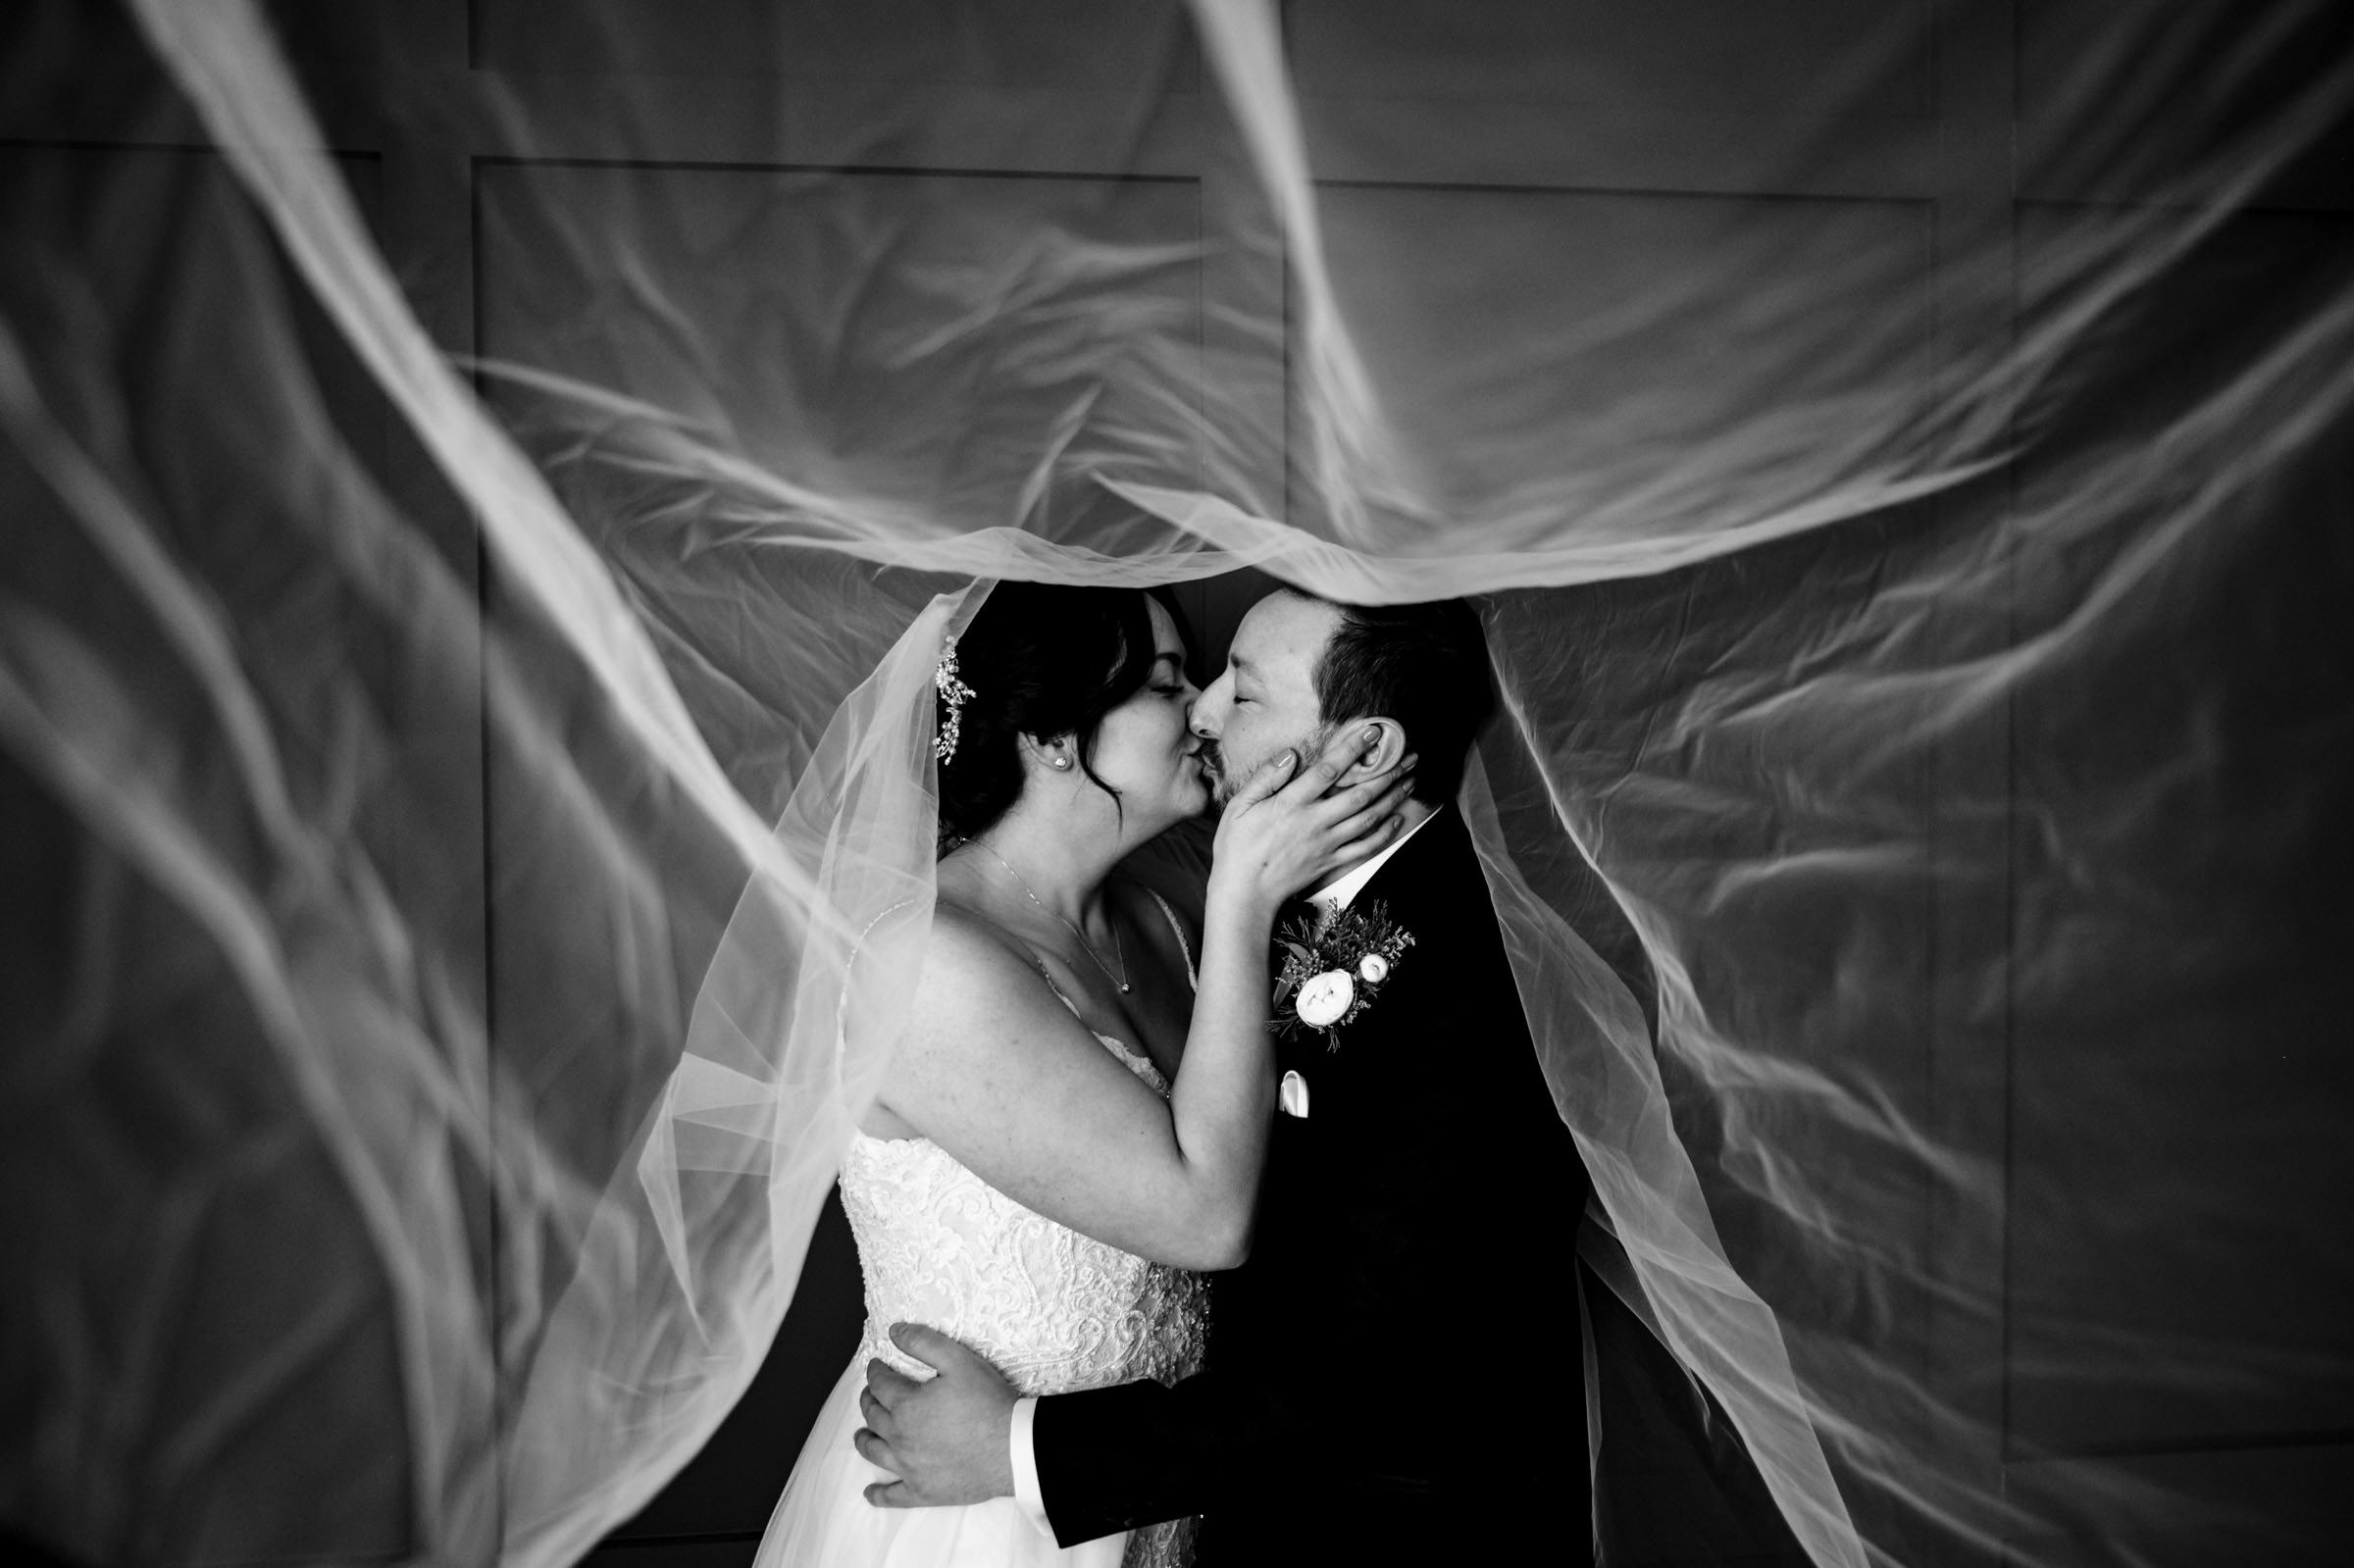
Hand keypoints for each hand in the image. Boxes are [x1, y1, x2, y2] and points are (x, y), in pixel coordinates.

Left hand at [855, 1323, 1017, 1507]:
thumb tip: (894, 1331)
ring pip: (875, 1452)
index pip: (880, 1384)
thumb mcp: (958, 1360)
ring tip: (862, 1435)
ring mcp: (909, 1468)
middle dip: (868, 1401)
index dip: (875, 1372)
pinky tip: (871, 1493)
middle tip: (870, 1395)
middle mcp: (899, 1438)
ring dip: (865, 1441)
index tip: (876, 1366)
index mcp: (905, 1406)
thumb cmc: (987, 1402)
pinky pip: (893, 1495)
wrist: (1013, 1447)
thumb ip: (923, 1343)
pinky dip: (879, 1494)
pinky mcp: (923, 1491)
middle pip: (874, 1417)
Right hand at [1209, 725, 1414, 914]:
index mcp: (1291, 804)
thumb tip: (1290, 754)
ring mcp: (1326, 844)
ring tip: (1409, 780)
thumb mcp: (1239, 807)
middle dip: (1386, 772)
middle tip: (1408, 756)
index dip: (1352, 749)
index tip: (1372, 732)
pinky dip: (1384, 834)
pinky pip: (1364, 848)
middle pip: (1359, 794)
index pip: (1328, 770)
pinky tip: (1397, 820)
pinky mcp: (1330, 863)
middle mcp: (1314, 822)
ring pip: (1368, 818)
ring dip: (1392, 798)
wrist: (1244, 893)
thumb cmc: (1237, 848)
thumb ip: (1265, 778)